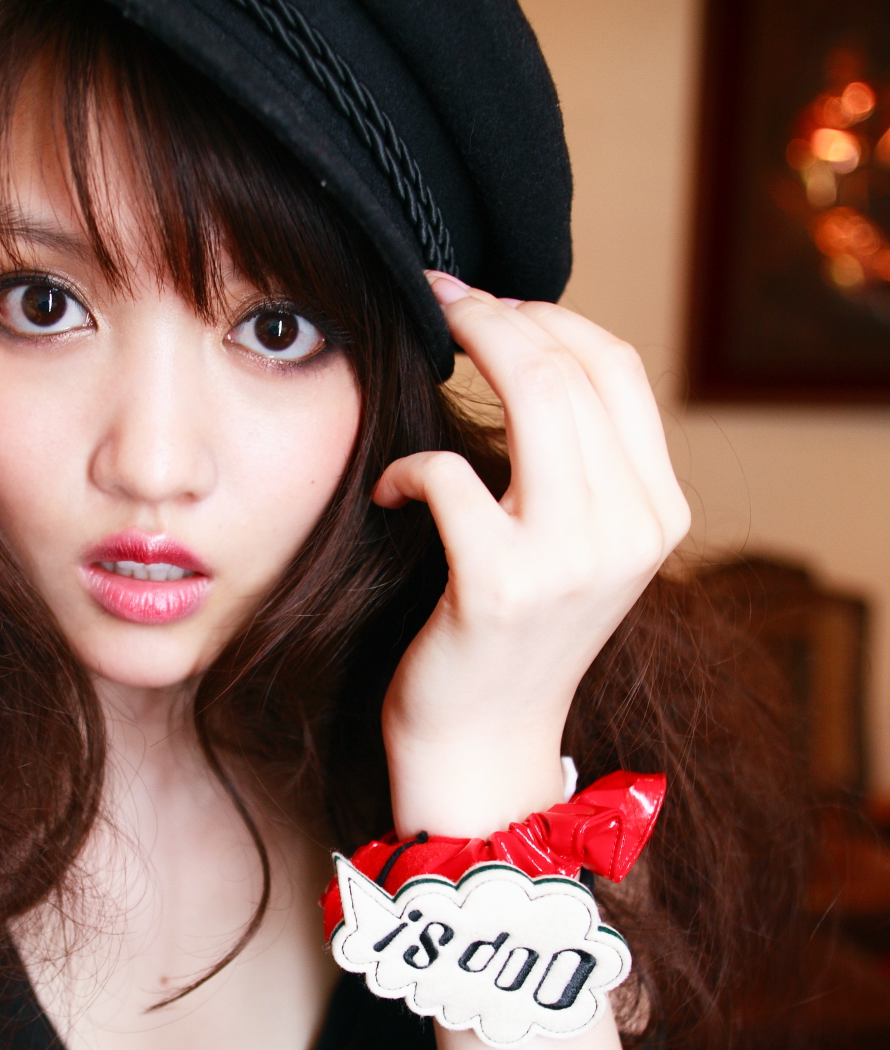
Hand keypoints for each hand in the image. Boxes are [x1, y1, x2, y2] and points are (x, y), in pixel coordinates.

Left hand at [375, 277, 689, 838]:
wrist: (483, 751)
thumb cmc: (509, 637)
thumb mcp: (572, 546)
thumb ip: (573, 463)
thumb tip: (518, 344)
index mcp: (658, 512)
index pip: (617, 365)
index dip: (547, 313)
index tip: (486, 299)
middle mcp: (631, 531)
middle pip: (571, 367)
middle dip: (494, 315)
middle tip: (437, 302)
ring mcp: (572, 559)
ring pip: (532, 395)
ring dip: (462, 355)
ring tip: (422, 356)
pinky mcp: (501, 585)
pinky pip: (451, 475)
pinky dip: (407, 468)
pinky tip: (390, 491)